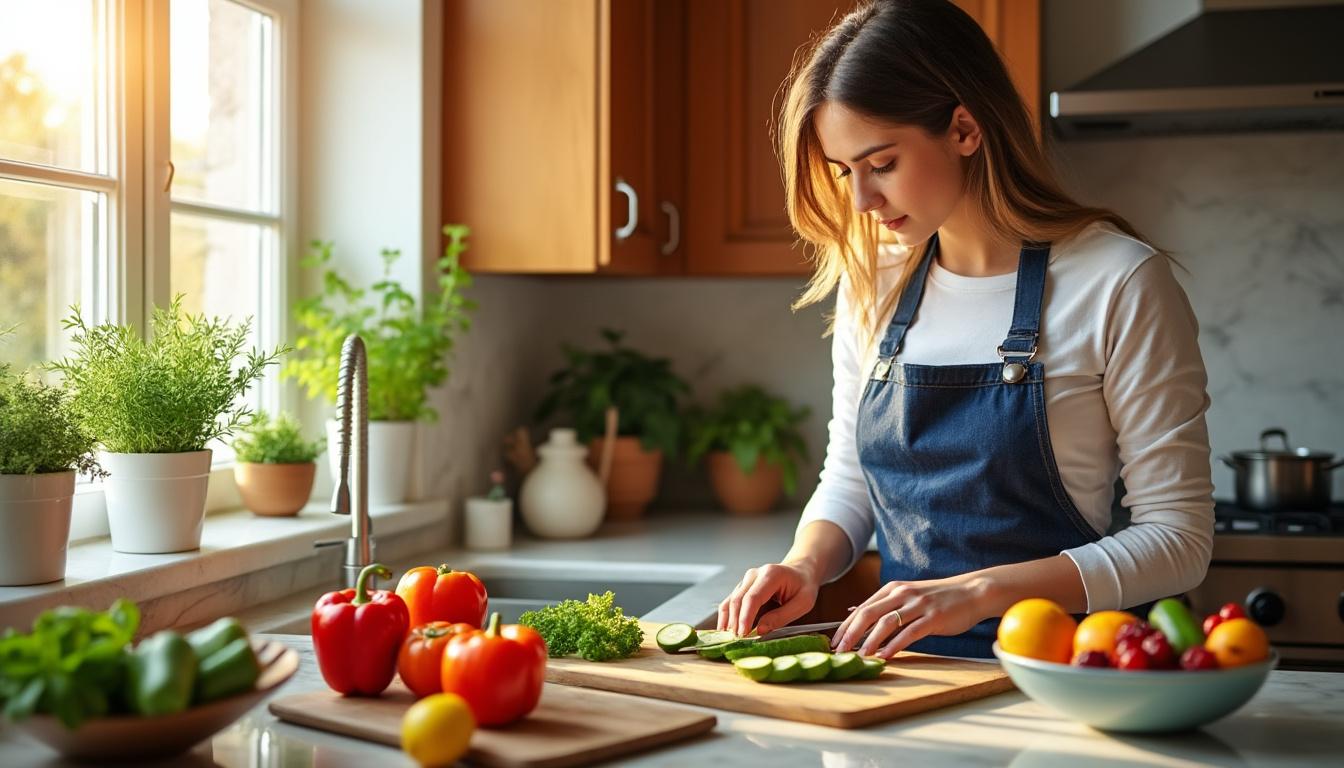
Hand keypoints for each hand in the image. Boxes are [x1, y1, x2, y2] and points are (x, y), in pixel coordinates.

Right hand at [717, 562, 820, 637]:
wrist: (800, 571)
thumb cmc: (804, 586)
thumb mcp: (803, 603)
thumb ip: (782, 616)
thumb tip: (760, 630)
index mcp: (771, 574)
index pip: (753, 597)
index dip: (745, 617)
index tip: (743, 634)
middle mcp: (754, 574)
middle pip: (738, 599)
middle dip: (735, 621)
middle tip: (736, 641)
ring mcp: (746, 580)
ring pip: (731, 600)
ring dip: (728, 620)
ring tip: (728, 638)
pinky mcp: (743, 587)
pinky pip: (730, 601)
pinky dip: (726, 616)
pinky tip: (725, 629)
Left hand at [833, 574, 991, 658]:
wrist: (971, 592)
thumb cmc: (937, 597)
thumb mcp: (907, 595)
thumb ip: (882, 604)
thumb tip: (854, 612)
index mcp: (893, 589)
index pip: (862, 608)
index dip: (845, 626)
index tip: (833, 643)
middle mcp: (902, 594)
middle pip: (869, 614)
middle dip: (851, 634)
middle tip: (839, 651)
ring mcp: (918, 605)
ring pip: (887, 623)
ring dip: (870, 641)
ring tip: (859, 656)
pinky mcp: (933, 618)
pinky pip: (909, 633)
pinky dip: (895, 645)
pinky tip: (885, 655)